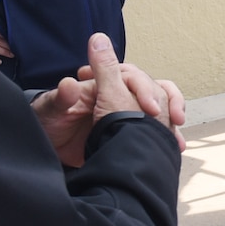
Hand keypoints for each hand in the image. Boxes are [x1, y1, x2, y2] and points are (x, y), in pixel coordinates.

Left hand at [33, 34, 184, 165]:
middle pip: (152, 89)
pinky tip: (175, 148)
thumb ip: (63, 96)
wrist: (49, 148)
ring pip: (160, 105)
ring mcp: (126, 113)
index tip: (151, 108)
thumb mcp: (52, 109)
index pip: (131, 77)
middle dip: (166, 102)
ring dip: (172, 117)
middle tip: (173, 119)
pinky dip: (167, 136)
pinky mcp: (129, 131)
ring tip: (177, 138)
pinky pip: (155, 128)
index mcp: (101, 86)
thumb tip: (70, 81)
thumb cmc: (47, 122)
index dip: (144, 89)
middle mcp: (117, 96)